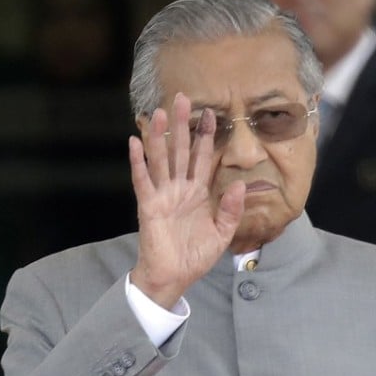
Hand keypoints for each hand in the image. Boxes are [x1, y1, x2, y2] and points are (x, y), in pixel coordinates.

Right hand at [129, 92, 245, 307]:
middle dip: (182, 125)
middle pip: (180, 150)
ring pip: (161, 159)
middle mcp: (179, 189)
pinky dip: (138, 161)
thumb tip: (241, 186)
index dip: (205, 136)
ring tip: (160, 113)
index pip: (201, 158)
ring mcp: (163, 195)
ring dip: (160, 136)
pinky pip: (142, 180)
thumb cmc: (195, 257)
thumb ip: (231, 210)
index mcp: (197, 193)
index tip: (212, 113)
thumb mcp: (222, 234)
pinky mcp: (149, 206)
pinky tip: (135, 142)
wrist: (174, 277)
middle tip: (184, 98)